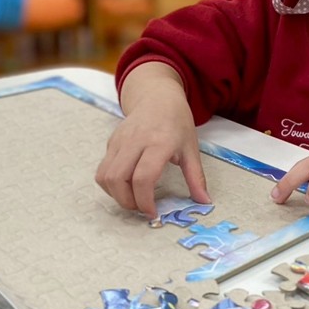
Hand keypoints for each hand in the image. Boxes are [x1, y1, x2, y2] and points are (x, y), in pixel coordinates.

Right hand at [95, 64, 209, 217]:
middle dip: (128, 202)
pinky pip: (103, 170)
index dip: (145, 200)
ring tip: (134, 199)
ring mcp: (119, 141)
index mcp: (159, 143)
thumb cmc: (177, 121)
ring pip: (106, 176)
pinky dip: (110, 185)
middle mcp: (135, 141)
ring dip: (116, 195)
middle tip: (142, 208)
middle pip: (118, 179)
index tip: (153, 213)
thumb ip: (196, 177)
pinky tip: (125, 187)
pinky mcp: (110, 143)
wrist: (157, 96)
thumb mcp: (191, 148)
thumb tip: (204, 201)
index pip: (143, 177)